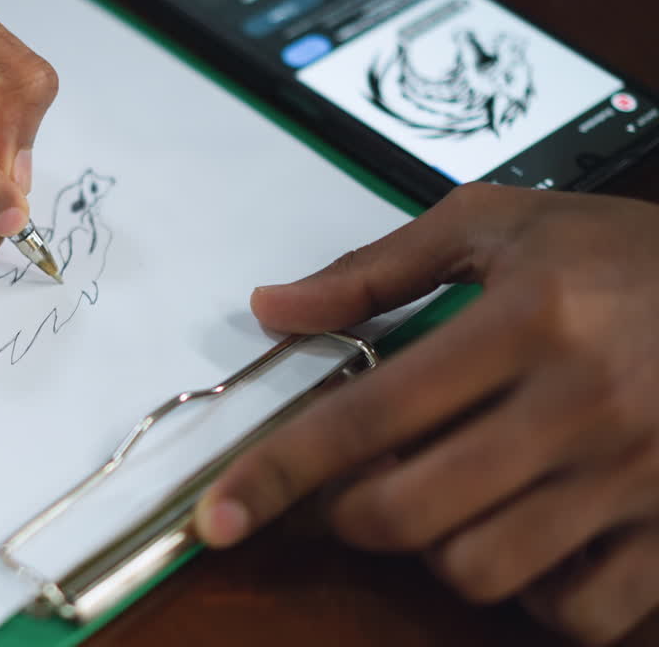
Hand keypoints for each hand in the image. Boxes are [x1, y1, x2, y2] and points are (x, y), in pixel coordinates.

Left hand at [196, 184, 658, 644]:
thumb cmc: (631, 254)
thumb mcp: (502, 226)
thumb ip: (377, 269)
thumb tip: (272, 308)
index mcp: (523, 323)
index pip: (364, 417)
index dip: (276, 474)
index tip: (217, 514)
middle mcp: (577, 407)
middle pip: (410, 513)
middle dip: (352, 515)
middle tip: (355, 487)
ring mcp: (635, 478)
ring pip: (482, 570)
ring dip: (440, 550)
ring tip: (454, 498)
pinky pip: (579, 609)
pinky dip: (537, 591)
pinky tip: (534, 538)